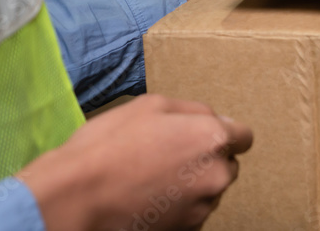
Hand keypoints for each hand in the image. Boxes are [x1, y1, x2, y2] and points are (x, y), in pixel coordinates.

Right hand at [19, 94, 252, 230]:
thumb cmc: (108, 145)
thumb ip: (194, 111)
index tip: (200, 136)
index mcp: (212, 139)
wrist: (75, 199)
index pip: (244, 137)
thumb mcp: (151, 105)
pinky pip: (193, 213)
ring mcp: (201, 208)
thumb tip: (219, 119)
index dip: (223, 134)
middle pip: (228, 165)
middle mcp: (215, 175)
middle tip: (170, 156)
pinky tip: (150, 199)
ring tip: (154, 178)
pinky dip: (180, 207)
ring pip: (210, 191)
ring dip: (194, 185)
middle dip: (208, 160)